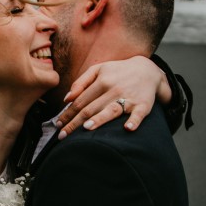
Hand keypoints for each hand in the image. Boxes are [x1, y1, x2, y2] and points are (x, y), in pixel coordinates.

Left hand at [55, 56, 171, 137]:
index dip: (68, 113)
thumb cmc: (118, 72)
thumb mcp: (99, 69)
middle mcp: (114, 89)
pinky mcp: (143, 105)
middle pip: (91, 108)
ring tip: (87, 128)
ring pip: (111, 110)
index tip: (58, 124)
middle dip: (75, 122)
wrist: (147, 70)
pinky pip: (138, 115)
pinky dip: (134, 121)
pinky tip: (128, 128)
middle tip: (63, 135)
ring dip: (100, 119)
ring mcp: (129, 97)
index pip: (80, 101)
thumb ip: (81, 81)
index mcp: (102, 81)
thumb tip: (67, 98)